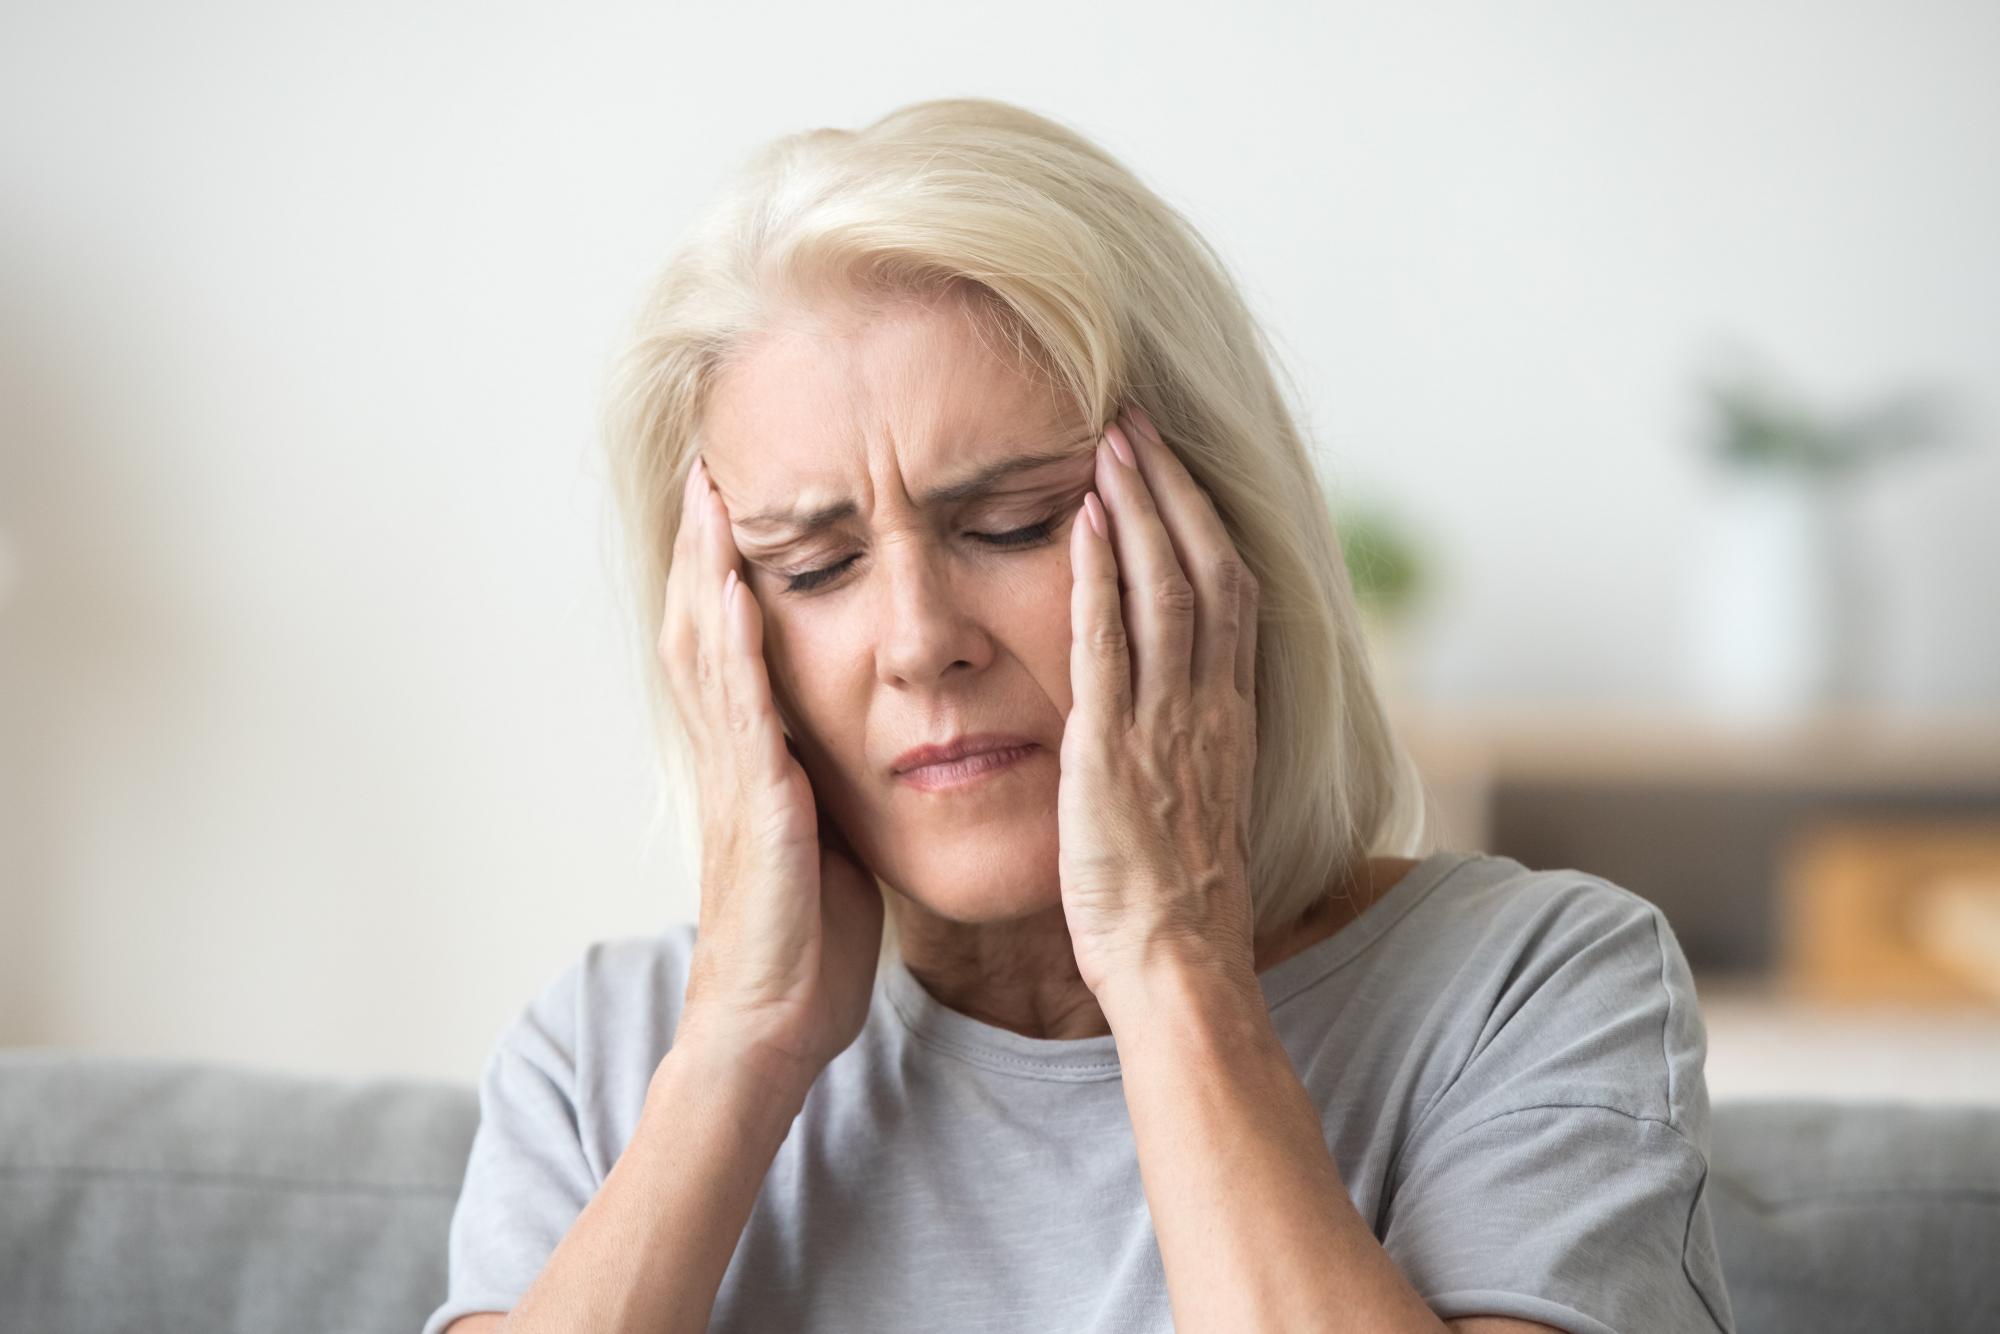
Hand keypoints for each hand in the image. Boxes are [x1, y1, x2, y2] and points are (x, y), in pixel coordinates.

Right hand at [656, 456, 884, 1084]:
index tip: (734, 506)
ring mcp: (736, 775)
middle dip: (702, 548)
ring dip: (706, 569)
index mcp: (753, 762)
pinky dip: (732, 642)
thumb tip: (852, 749)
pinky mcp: (757, 803)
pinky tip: (735, 587)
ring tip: (711, 495)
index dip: (724, 574)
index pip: (728, 647)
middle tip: (707, 469)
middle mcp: (731, 756)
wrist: (772, 1020)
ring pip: (707, 651)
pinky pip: (741, 707)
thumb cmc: (805, 941)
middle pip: (699, 628)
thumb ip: (823, 784)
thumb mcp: (822, 841)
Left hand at [1058, 404, 1260, 1002]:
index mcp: (1231, 715)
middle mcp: (1210, 705)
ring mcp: (1166, 723)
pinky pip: (1108, 644)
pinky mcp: (1113, 749)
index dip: (1203, 521)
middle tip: (1139, 423)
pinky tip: (1079, 522)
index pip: (1231, 591)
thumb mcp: (1199, 803)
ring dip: (1137, 509)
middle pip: (1207, 567)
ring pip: (1166, 588)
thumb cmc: (1179, 900)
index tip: (1173, 469)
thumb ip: (1189, 743)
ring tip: (1111, 443)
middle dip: (1172, 489)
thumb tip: (1175, 707)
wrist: (1177, 961)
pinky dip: (1097, 576)